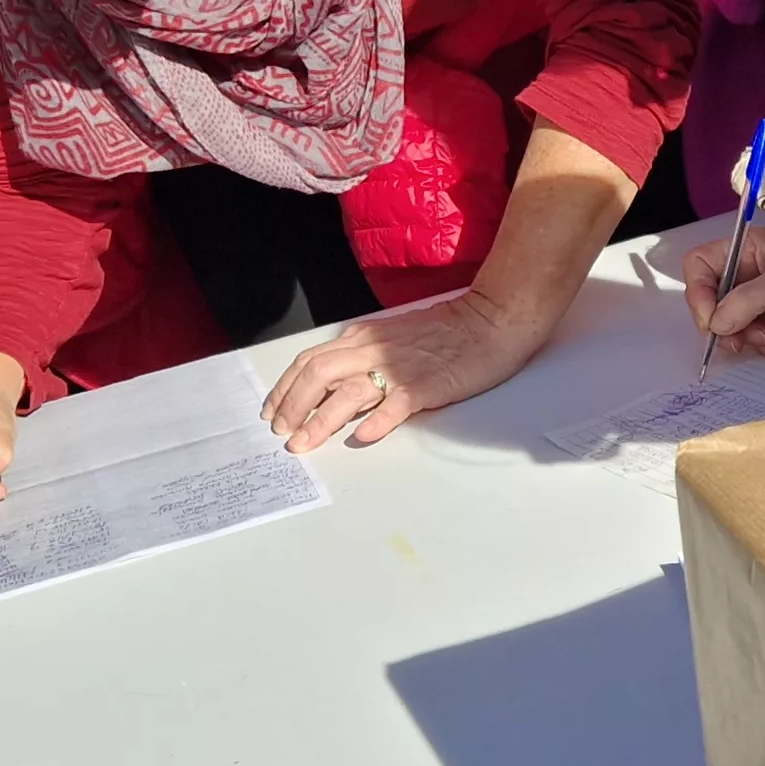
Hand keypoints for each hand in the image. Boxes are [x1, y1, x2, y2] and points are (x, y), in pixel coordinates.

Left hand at [266, 287, 558, 452]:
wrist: (490, 321)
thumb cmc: (446, 331)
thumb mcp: (392, 336)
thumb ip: (363, 357)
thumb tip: (335, 388)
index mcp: (362, 337)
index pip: (310, 361)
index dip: (285, 389)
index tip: (273, 413)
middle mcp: (372, 349)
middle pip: (317, 375)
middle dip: (292, 406)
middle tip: (282, 434)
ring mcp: (398, 367)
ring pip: (347, 392)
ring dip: (320, 420)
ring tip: (304, 444)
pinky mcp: (425, 385)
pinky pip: (394, 404)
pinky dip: (376, 421)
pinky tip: (363, 437)